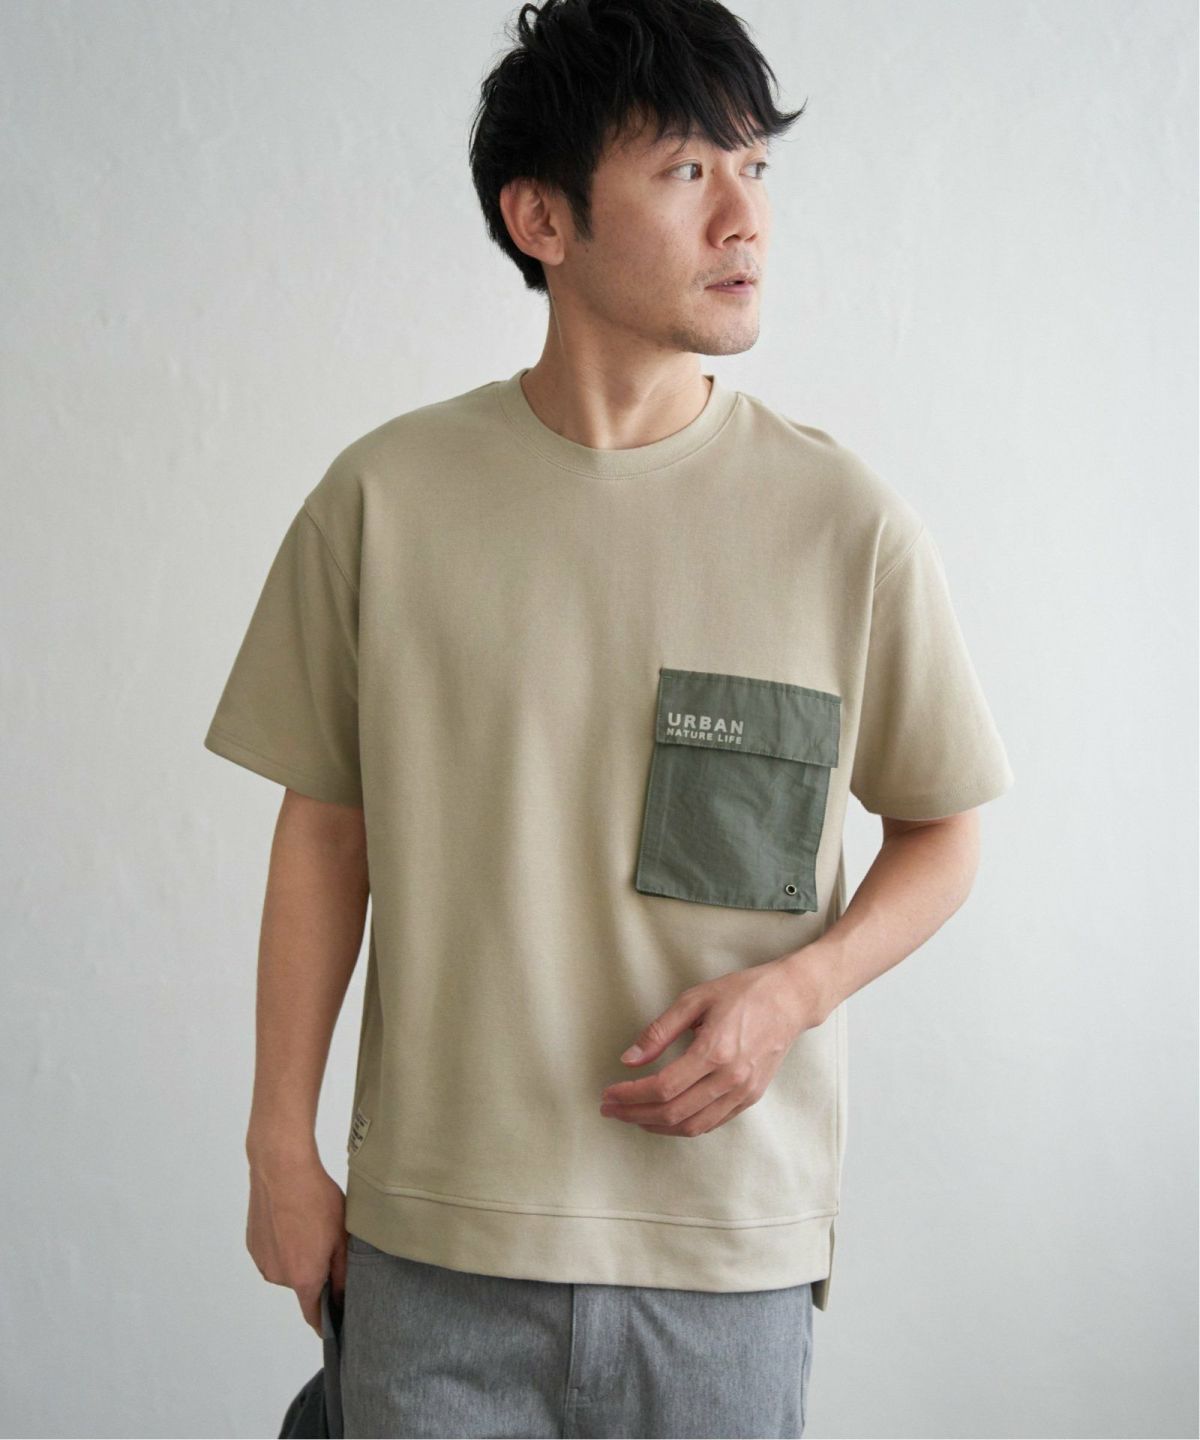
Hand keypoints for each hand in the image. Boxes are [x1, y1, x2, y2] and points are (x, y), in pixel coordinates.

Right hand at [245, 1143, 347, 1335]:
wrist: (281, 1169)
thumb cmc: (316, 1199)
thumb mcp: (342, 1236)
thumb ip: (343, 1273)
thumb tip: (343, 1297)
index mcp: (303, 1278)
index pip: (314, 1316)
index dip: (326, 1322)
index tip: (336, 1323)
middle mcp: (278, 1276)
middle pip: (303, 1286)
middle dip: (316, 1273)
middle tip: (328, 1244)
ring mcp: (262, 1260)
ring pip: (287, 1268)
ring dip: (298, 1256)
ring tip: (308, 1226)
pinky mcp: (253, 1244)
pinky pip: (273, 1252)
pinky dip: (283, 1244)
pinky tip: (292, 1220)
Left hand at [598, 954, 824, 1137]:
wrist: (790, 999)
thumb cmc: (743, 992)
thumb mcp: (695, 998)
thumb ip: (659, 1030)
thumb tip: (629, 1059)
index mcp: (715, 1051)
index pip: (663, 1087)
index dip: (630, 1095)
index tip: (609, 1094)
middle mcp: (731, 1078)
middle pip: (673, 1112)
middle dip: (635, 1115)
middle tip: (610, 1109)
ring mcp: (743, 1092)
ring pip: (692, 1126)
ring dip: (657, 1126)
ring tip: (632, 1116)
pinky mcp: (751, 1097)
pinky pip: (711, 1123)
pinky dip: (683, 1126)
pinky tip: (665, 1117)